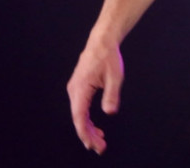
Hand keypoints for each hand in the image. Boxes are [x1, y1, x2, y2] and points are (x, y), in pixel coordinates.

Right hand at [66, 38, 123, 153]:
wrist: (102, 41)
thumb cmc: (108, 56)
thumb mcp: (115, 76)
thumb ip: (111, 94)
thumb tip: (110, 111)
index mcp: (80, 88)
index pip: (80, 117)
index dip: (85, 134)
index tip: (94, 145)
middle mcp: (74, 90)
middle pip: (78, 119)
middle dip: (88, 135)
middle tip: (100, 147)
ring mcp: (75, 89)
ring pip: (78, 115)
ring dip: (88, 129)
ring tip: (100, 140)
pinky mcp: (78, 88)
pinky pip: (80, 108)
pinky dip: (87, 120)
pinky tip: (96, 128)